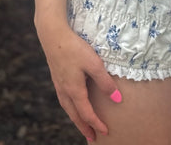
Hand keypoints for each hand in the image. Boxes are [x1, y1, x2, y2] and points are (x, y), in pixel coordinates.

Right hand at [37, 21, 120, 140]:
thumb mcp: (94, 64)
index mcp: (74, 91)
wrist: (53, 35)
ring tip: (82, 124)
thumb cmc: (75, 48)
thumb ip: (105, 82)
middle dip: (84, 127)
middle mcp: (65, 91)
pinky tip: (72, 102)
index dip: (96, 124)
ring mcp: (59, 84)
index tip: (105, 132)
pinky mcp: (57, 76)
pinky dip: (70, 107)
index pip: (87, 114)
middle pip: (75, 115)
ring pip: (68, 108)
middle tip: (91, 138)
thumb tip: (117, 99)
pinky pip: (64, 99)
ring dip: (76, 118)